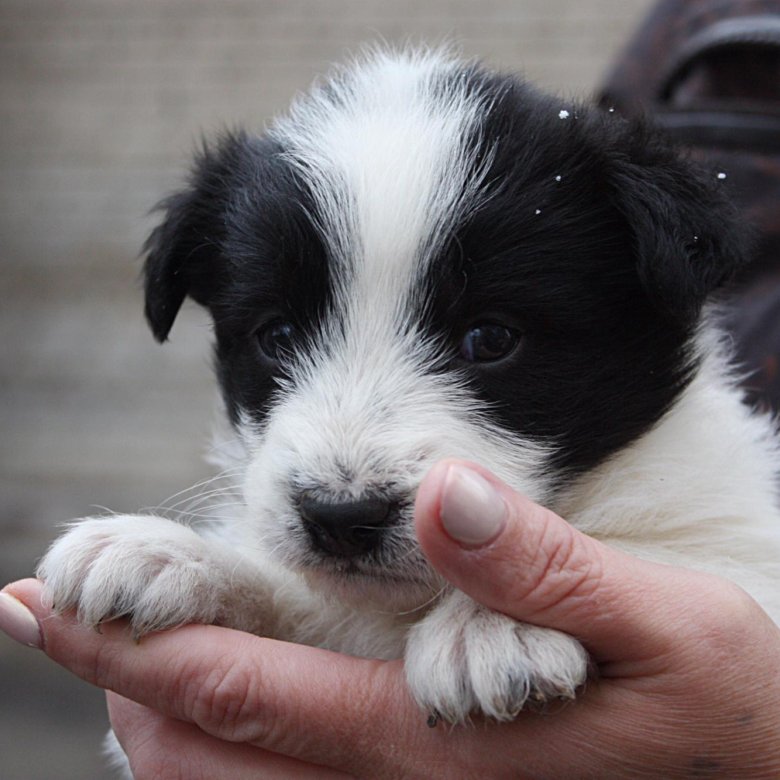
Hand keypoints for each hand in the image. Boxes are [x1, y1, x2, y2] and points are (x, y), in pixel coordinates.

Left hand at [2, 459, 779, 777]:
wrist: (759, 775)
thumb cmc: (720, 707)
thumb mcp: (656, 624)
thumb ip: (543, 568)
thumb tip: (440, 495)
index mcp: (428, 738)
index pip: (235, 696)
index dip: (130, 652)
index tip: (45, 602)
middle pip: (211, 749)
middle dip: (118, 686)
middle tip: (49, 620)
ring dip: (163, 717)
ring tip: (109, 661)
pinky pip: (301, 779)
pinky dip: (236, 737)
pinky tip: (225, 699)